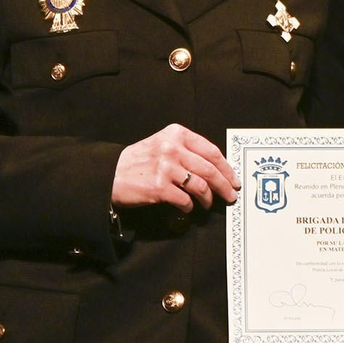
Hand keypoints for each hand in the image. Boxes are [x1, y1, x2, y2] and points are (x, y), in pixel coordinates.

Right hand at [112, 123, 239, 211]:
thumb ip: (187, 149)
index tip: (234, 178)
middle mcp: (172, 148)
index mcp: (176, 134)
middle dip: (225, 185)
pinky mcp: (159, 187)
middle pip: (210, 169)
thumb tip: (216, 168)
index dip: (227, 167)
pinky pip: (185, 200)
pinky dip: (191, 207)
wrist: (109, 174)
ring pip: (201, 186)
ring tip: (209, 204)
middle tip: (231, 195)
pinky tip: (190, 208)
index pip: (211, 151)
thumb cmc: (138, 160)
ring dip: (209, 199)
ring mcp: (166, 168)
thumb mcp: (162, 143)